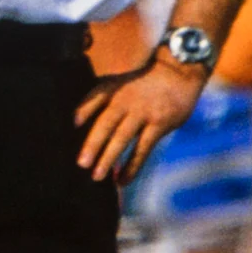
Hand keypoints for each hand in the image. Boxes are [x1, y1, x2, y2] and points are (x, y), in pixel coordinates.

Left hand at [74, 56, 203, 180]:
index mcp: (113, 88)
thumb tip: (85, 124)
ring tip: (97, 176)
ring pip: (123, 138)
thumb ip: (105, 98)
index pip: (95, 98)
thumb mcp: (122, 82)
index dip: (83, 110)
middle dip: (92, 144)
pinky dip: (131, 165)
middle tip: (81, 164)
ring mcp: (143, 113)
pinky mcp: (159, 124)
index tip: (72, 124)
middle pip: (106, 123)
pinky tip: (122, 180)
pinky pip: (143, 148)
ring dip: (109, 158)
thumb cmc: (144, 82)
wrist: (178, 73)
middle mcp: (125, 101)